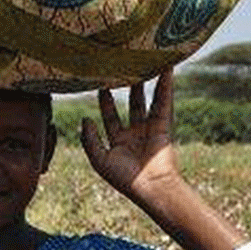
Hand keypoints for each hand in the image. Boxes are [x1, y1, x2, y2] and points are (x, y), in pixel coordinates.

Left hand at [80, 67, 179, 203]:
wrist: (150, 186)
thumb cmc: (123, 178)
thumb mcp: (99, 160)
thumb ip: (89, 140)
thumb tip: (85, 118)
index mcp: (119, 141)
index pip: (110, 116)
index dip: (104, 101)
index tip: (99, 84)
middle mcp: (135, 133)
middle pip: (130, 105)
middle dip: (125, 89)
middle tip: (121, 68)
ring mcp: (150, 129)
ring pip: (146, 101)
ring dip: (145, 83)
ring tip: (142, 62)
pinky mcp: (163, 125)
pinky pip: (164, 101)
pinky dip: (165, 85)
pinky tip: (165, 69)